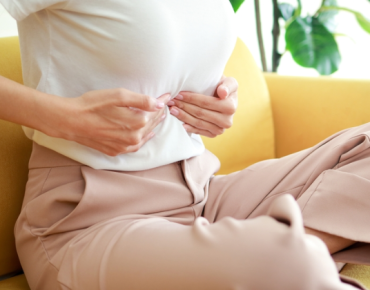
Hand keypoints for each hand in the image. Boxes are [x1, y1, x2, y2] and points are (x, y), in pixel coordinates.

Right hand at [37, 88, 170, 155]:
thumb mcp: (118, 96)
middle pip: (151, 124)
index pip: (156, 112)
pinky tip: (144, 135)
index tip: (168, 95)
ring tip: (157, 118)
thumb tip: (159, 104)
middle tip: (164, 106)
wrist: (71, 121)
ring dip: (152, 127)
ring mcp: (124, 147)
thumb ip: (142, 100)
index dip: (162, 102)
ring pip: (144, 136)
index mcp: (138, 123)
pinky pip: (134, 146)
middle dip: (159, 114)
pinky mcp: (115, 151)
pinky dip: (141, 139)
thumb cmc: (93, 105)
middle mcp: (134, 138)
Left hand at [168, 76, 237, 137]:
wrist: (226, 100)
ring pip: (197, 123)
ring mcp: (220, 130)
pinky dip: (189, 127)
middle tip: (171, 101)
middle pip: (200, 113)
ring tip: (172, 109)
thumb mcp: (229, 82)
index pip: (205, 102)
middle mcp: (227, 121)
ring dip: (183, 116)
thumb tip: (223, 93)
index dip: (191, 98)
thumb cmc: (224, 88)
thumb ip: (227, 85)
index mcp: (230, 107)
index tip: (178, 94)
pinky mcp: (214, 134)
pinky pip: (199, 131)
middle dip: (184, 106)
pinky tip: (180, 123)